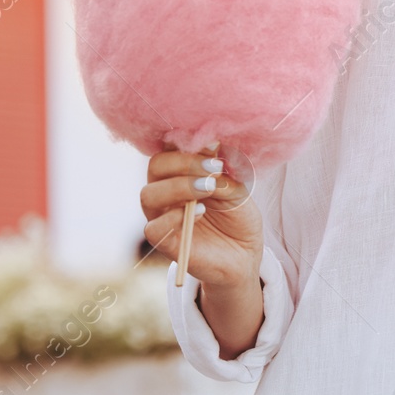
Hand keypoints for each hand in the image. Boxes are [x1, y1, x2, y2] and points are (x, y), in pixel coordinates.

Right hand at [140, 147, 262, 289]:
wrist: (245, 253)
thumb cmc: (238, 216)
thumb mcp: (236, 187)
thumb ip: (221, 169)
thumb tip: (211, 142)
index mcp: (179, 172)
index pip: (169, 147)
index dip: (186, 141)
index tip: (215, 144)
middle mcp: (165, 191)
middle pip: (156, 165)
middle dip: (185, 162)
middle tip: (215, 168)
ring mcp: (162, 216)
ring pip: (149, 194)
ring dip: (180, 187)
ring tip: (210, 188)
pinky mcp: (165, 242)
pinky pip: (152, 228)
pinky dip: (174, 218)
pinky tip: (200, 212)